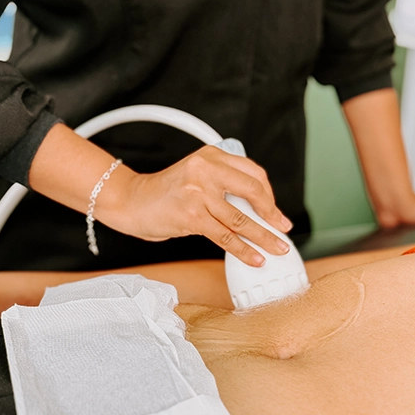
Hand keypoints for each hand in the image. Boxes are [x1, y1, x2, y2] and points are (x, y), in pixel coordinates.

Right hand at [101, 145, 292, 265]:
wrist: (130, 201)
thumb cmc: (165, 193)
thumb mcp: (195, 176)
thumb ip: (222, 184)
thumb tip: (258, 209)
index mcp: (211, 156)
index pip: (253, 173)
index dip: (269, 195)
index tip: (275, 211)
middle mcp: (206, 169)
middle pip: (253, 192)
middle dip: (272, 214)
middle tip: (283, 229)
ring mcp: (198, 192)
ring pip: (241, 218)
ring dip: (264, 237)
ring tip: (277, 248)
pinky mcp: (192, 215)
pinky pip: (225, 236)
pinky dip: (244, 250)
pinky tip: (255, 258)